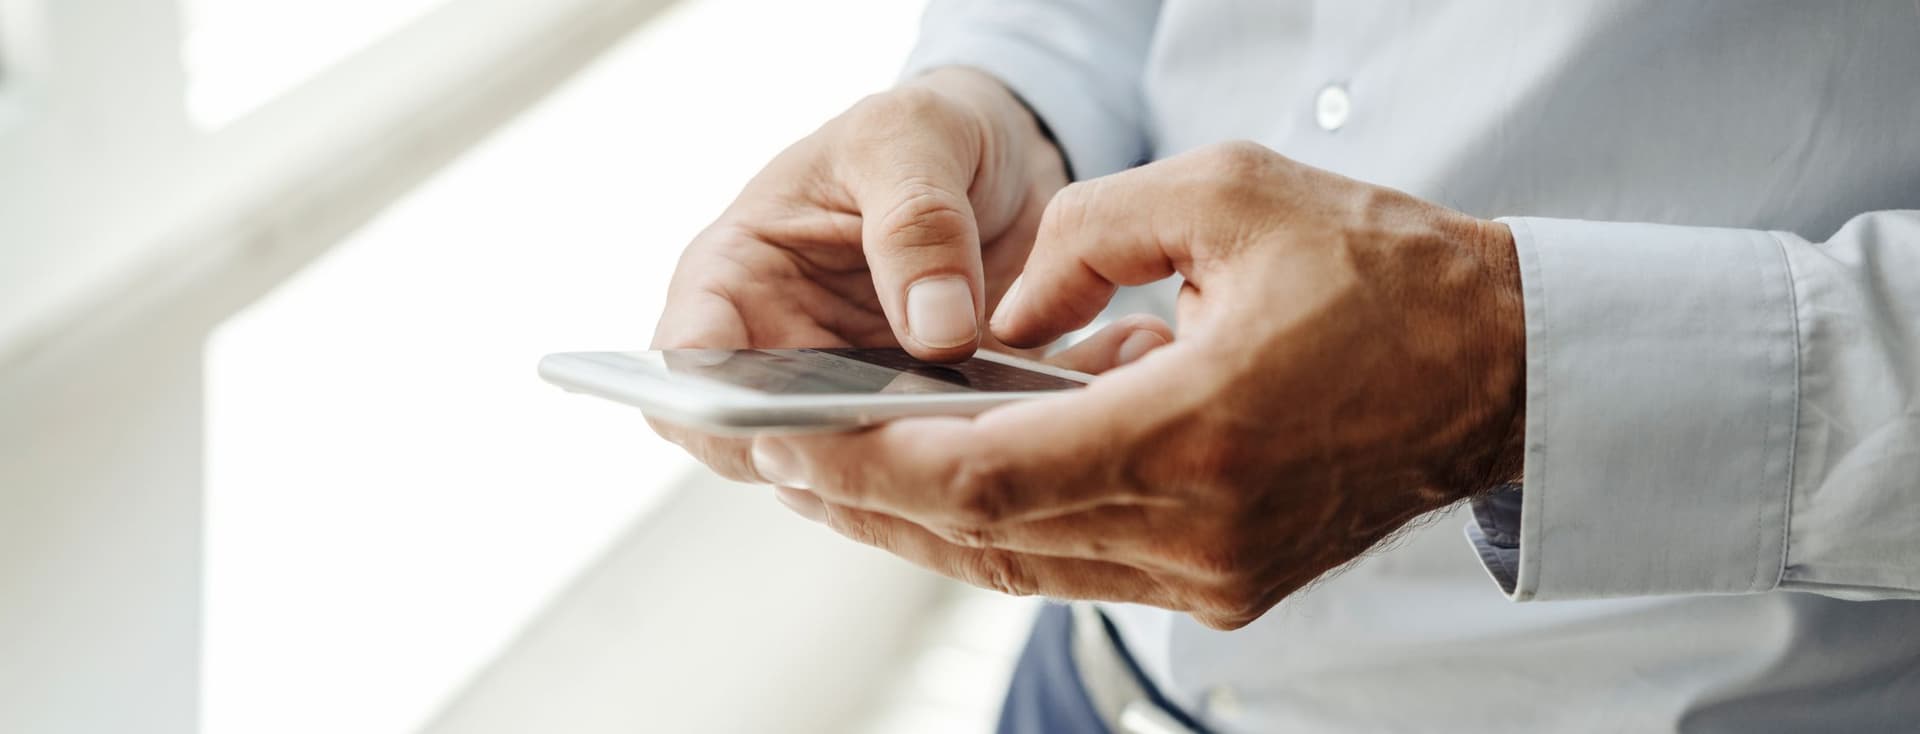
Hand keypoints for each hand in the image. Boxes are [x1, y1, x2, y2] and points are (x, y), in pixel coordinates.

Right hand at [651, 68, 1068, 480]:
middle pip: (762, 448)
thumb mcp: (913, 138)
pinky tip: (1015, 435)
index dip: (712, 412)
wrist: (1002, 158)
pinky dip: (965, 463)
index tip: (786, 421)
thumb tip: (935, 334)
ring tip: (974, 436)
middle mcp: (779, 353)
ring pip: (851, 475)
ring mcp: (849, 398)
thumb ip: (918, 222)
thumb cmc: (923, 132)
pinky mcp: (922, 420)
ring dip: (906, 470)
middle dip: (826, 459)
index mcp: (736, 278)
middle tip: (906, 443)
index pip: (681, 372)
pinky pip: (931, 468)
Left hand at [753, 142, 1525, 629]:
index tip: (788, 443)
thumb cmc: (1379, 273)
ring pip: (1024, 565)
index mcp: (1196, 434)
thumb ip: (1083, 242)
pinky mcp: (1227, 587)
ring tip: (842, 474)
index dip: (871, 465)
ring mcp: (1215, 577)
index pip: (983, 478)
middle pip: (984, 538)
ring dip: (925, 523)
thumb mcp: (1225, 195)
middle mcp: (1199, 532)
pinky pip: (1081, 564)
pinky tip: (950, 482)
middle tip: (782, 461)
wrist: (1498, 371)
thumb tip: (990, 312)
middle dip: (872, 498)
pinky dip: (1004, 527)